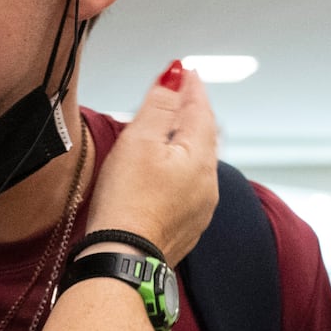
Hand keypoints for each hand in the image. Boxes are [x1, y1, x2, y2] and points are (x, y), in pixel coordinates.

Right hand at [87, 61, 217, 262]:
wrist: (122, 259)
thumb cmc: (126, 203)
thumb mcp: (140, 141)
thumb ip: (159, 105)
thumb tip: (175, 77)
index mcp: (200, 157)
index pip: (200, 109)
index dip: (190, 87)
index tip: (183, 70)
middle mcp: (208, 183)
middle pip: (204, 135)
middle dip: (191, 112)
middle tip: (179, 94)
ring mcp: (200, 208)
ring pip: (198, 163)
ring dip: (186, 142)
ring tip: (171, 129)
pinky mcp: (186, 227)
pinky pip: (189, 188)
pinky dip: (180, 170)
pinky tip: (166, 172)